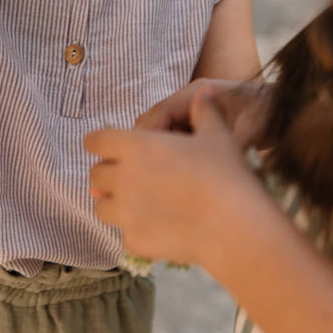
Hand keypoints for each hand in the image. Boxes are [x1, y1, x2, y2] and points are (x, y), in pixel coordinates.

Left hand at [85, 87, 263, 268]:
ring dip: (115, 203)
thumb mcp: (217, 135)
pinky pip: (124, 234)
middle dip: (111, 174)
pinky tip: (157, 227)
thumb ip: (205, 110)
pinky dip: (136, 230)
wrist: (236, 227)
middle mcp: (122, 179)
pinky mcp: (135, 241)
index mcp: (135, 147)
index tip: (114, 148)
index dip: (103, 142)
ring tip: (139, 203)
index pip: (95, 140)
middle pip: (96, 174)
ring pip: (101, 207)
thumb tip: (206, 92)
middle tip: (134, 177)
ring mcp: (125, 213)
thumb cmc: (226, 175)